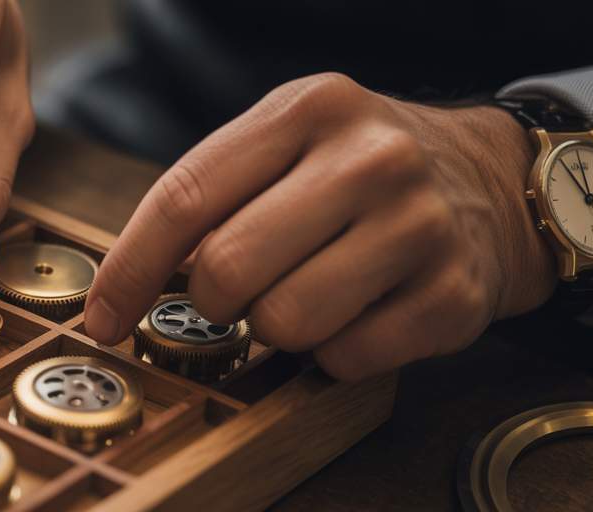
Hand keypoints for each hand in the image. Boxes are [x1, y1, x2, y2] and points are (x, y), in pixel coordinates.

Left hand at [84, 73, 555, 380]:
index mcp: (307, 110)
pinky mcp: (454, 296)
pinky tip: (357, 314)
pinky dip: (334, 354)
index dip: (130, 270)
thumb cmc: (354, 172)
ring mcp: (420, 226)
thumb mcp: (284, 145)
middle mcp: (370, 159)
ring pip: (284, 323)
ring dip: (276, 329)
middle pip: (227, 270)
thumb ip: (210, 196)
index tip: (103, 318)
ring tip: (305, 294)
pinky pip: (345, 359)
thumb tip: (126, 286)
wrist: (489, 181)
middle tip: (236, 292)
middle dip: (212, 299)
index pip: (184, 198)